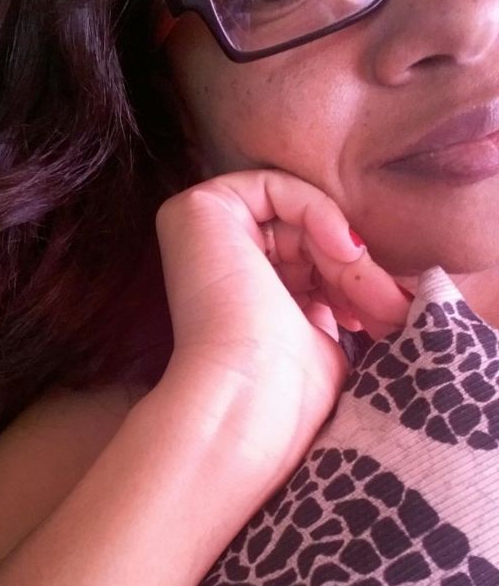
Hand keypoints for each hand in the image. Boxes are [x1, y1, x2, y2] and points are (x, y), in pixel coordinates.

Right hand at [154, 169, 410, 493]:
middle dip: (353, 269)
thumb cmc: (285, 388)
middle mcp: (215, 263)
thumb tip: (392, 293)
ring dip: (341, 250)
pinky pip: (272, 187)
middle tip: (390, 303)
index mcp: (238, 296)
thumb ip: (340, 303)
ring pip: (294, 216)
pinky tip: (343, 250)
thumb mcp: (326, 336)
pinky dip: (318, 210)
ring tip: (365, 290)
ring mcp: (201, 235)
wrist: (247, 399)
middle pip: (302, 238)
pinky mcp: (195, 211)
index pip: (306, 264)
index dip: (350, 281)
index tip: (385, 312)